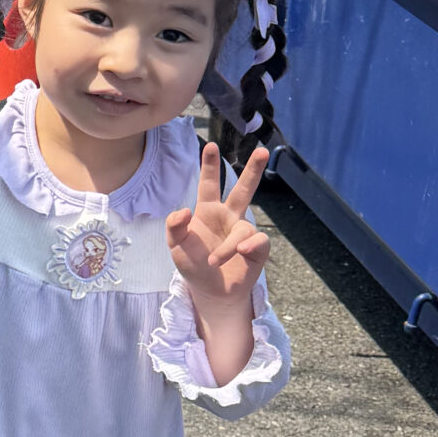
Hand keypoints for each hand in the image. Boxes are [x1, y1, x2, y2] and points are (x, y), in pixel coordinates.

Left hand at [167, 141, 268, 382]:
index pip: (210, 184)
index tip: (211, 145)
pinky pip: (257, 241)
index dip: (210, 166)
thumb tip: (185, 209)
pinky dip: (246, 246)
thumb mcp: (175, 246)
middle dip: (253, 170)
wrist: (210, 291)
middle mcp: (228, 217)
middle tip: (263, 151)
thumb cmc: (192, 265)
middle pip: (243, 189)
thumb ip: (174, 226)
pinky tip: (240, 253)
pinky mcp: (256, 249)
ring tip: (214, 260)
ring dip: (229, 245)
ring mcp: (243, 231)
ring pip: (244, 227)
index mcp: (208, 211)